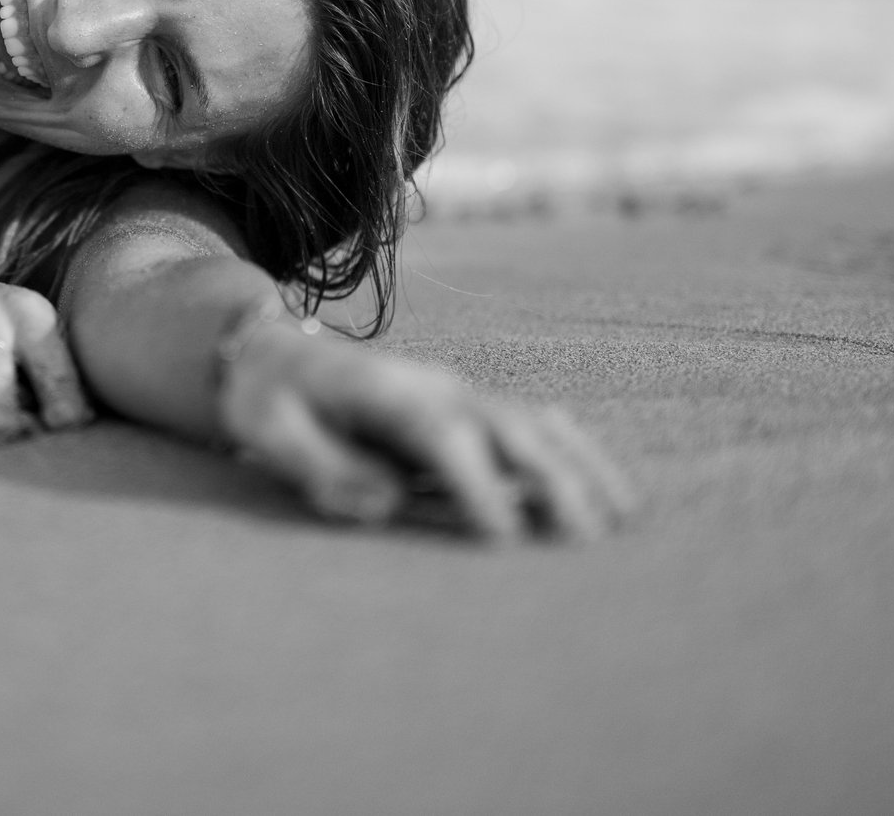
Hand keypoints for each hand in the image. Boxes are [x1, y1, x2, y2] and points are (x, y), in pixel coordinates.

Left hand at [219, 325, 636, 540]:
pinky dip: (581, 454)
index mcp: (385, 393)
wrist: (274, 351)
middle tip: (584, 542)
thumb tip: (384, 504)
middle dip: (549, 481)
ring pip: (536, 424)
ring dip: (582, 468)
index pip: (441, 437)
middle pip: (506, 427)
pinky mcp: (471, 405)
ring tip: (624, 520)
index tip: (502, 538)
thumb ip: (320, 467)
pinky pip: (538, 424)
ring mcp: (460, 392)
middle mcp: (436, 387)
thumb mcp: (269, 430)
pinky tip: (616, 494)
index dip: (474, 484)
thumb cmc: (269, 400)